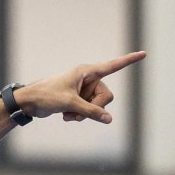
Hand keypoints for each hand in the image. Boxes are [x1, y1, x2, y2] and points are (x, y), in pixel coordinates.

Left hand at [14, 51, 145, 123]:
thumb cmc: (48, 96)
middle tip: (78, 111)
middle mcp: (88, 79)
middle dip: (94, 108)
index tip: (143, 54)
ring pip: (98, 106)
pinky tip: (66, 116)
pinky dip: (79, 116)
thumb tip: (109, 120)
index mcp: (87, 71)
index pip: (113, 66)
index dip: (128, 61)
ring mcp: (84, 90)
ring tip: (69, 115)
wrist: (30, 102)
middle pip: (106, 97)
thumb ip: (91, 112)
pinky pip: (89, 111)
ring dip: (85, 114)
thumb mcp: (70, 104)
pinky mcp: (79, 99)